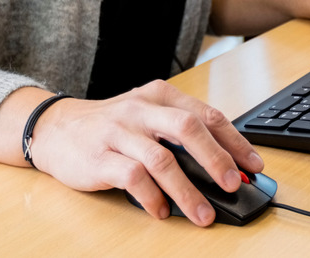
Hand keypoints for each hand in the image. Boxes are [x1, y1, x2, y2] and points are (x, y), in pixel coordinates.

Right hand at [25, 80, 261, 226]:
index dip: (234, 141)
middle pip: (188, 128)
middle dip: (216, 159)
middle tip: (233, 185)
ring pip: (162, 158)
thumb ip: (178, 133)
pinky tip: (162, 211)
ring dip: (188, 190)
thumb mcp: (146, 116)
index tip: (253, 164)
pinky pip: (133, 178)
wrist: (55, 128)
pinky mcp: (100, 157)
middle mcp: (141, 109)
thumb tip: (223, 166)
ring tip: (203, 213)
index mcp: (159, 95)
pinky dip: (152, 198)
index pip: (206, 114)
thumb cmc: (110, 126)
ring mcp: (119, 132)